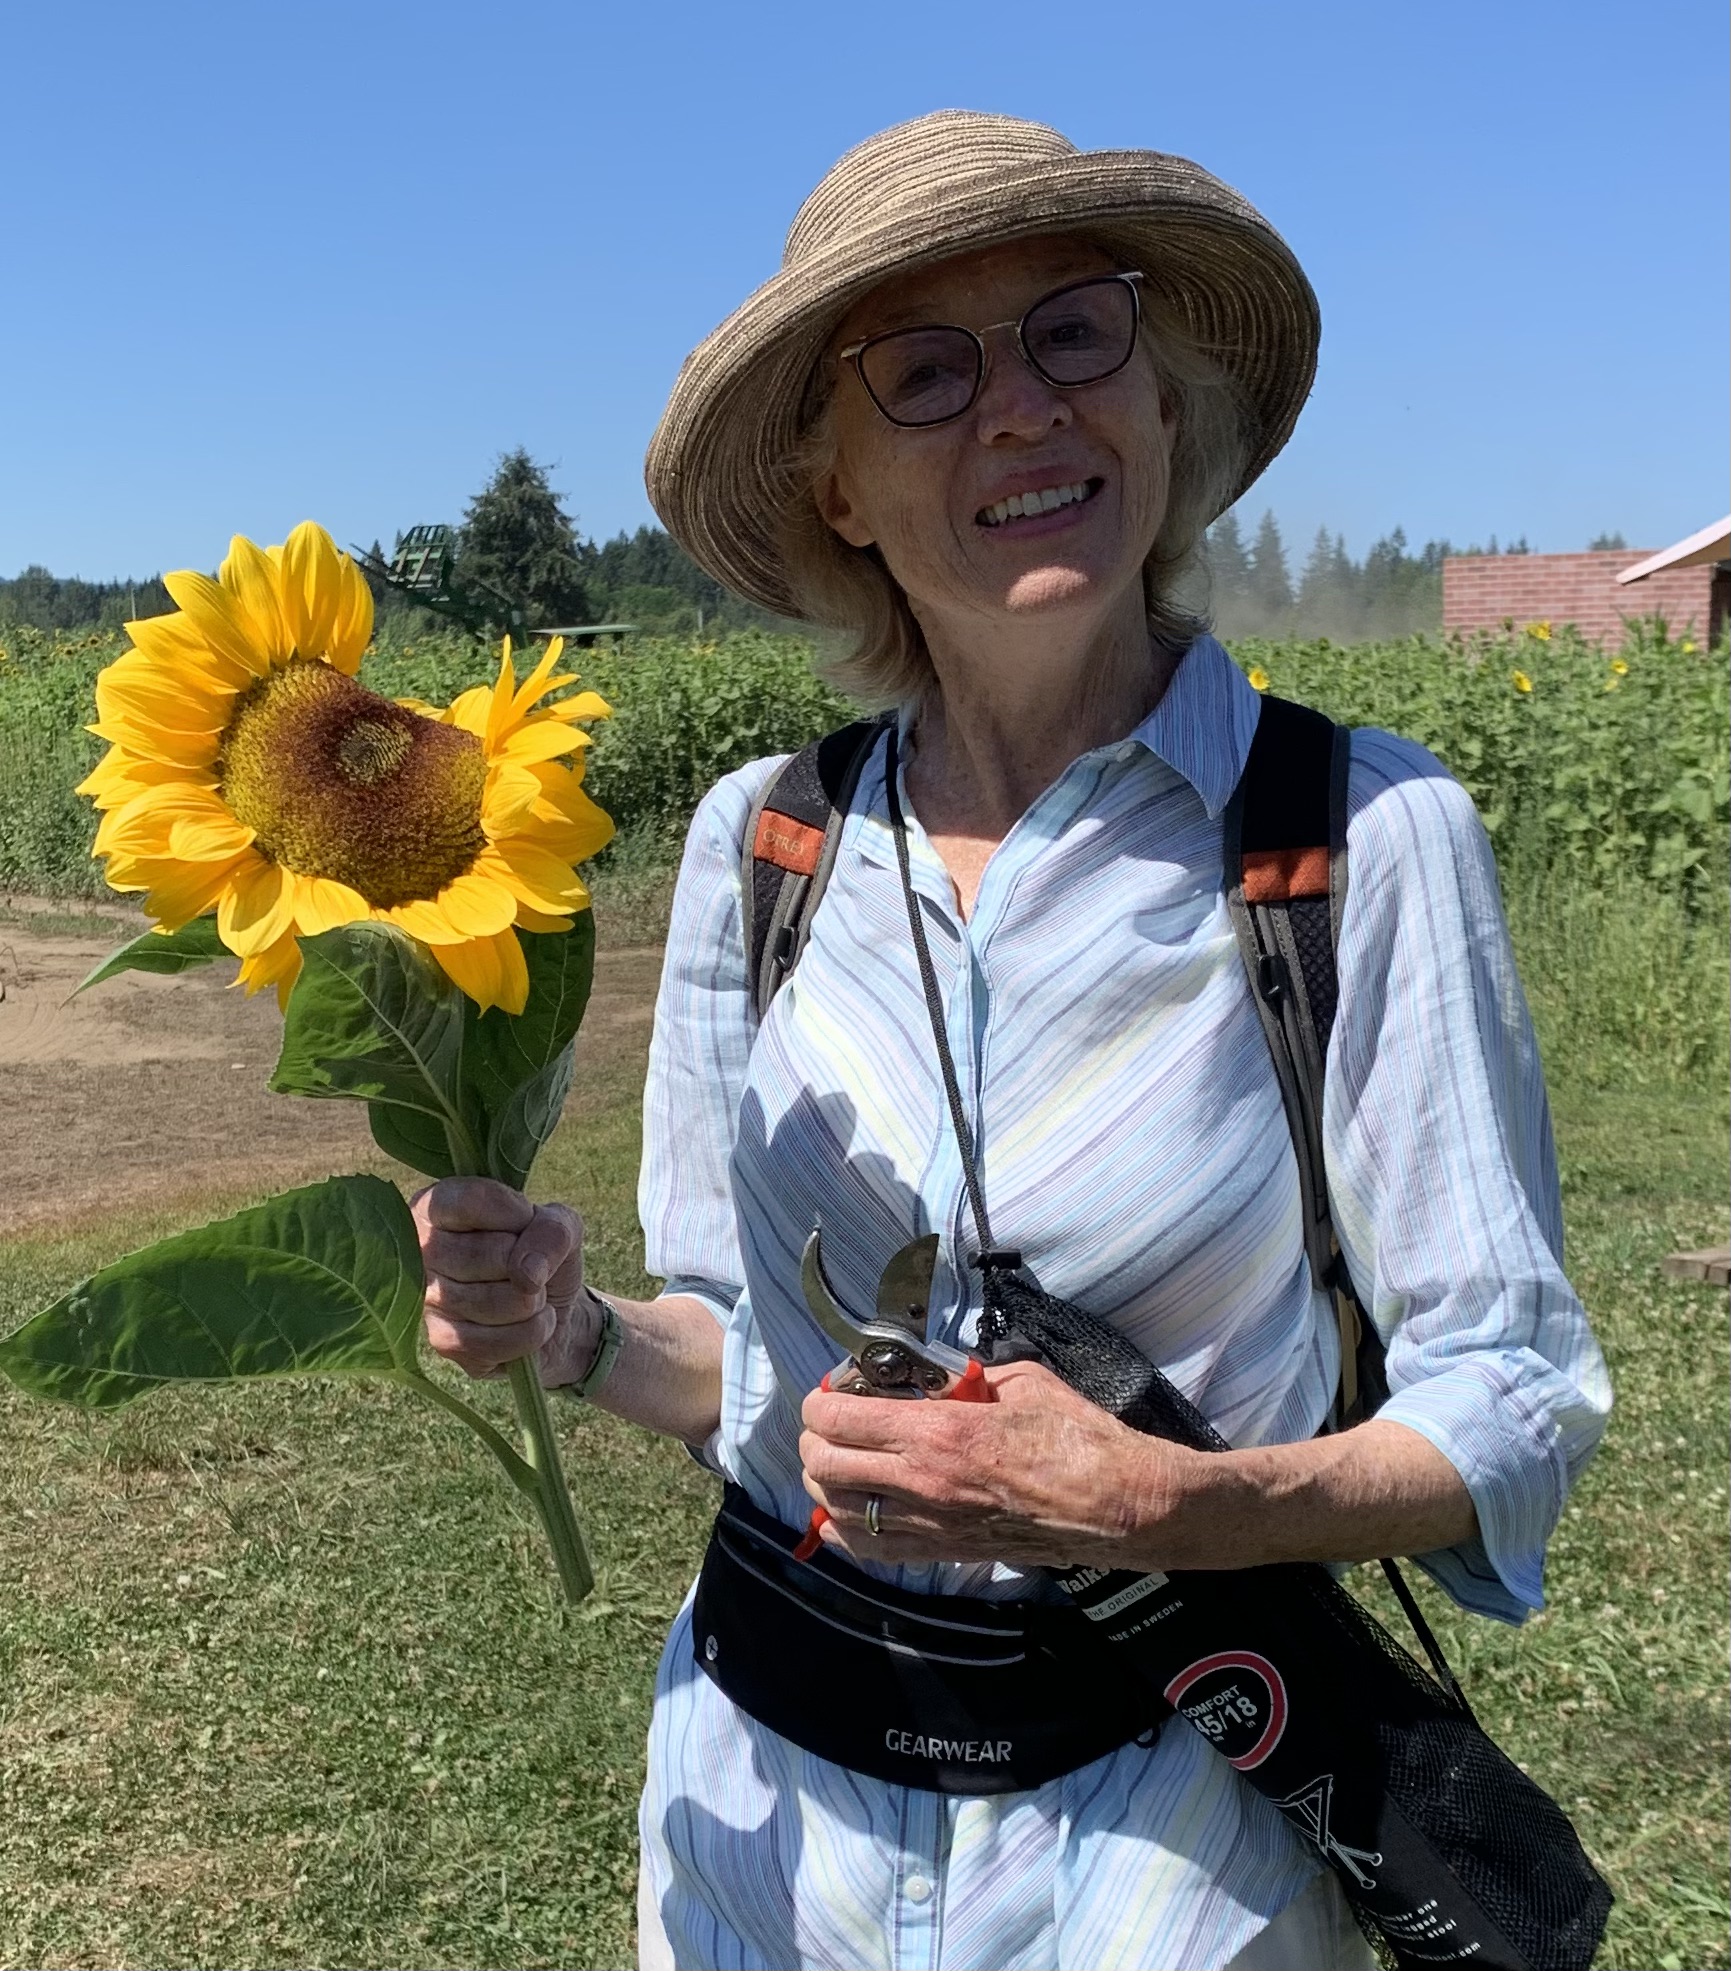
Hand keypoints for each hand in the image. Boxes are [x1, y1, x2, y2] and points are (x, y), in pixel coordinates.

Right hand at [415, 1178, 597, 1384]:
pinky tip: (528, 1323)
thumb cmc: (543, 1254)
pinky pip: (496, 1342)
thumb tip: (527, 1275)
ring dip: (533, 1302)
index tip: (527, 1221)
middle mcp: (419, 1250)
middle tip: (529, 1266)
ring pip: (493, 1301)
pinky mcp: (441, 1340)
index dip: (515, 1214)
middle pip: (486, 1254)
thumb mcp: (562, 1226)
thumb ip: (552, 1232)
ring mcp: (426, 1298)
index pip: (471, 1201)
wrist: (552, 1310)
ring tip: (531, 1294)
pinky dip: (531, 1333)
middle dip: (528, 1264)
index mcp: (436, 1206)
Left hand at [798, 1359, 1199, 1569]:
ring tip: (841, 1460)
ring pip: (836, 1510)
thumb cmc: (1077, 1438)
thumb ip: (966, 1375)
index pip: (837, 1419)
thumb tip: (937, 1372)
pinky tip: (854, 1507)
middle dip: (816, 1438)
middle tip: (833, 1421)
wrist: (1118, 1506)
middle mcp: (921, 1483)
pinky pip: (868, 1549)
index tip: (836, 1388)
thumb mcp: (1021, 1381)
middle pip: (823, 1465)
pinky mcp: (944, 1554)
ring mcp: (929, 1525)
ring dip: (826, 1481)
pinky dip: (845, 1527)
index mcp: (938, 1432)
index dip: (823, 1399)